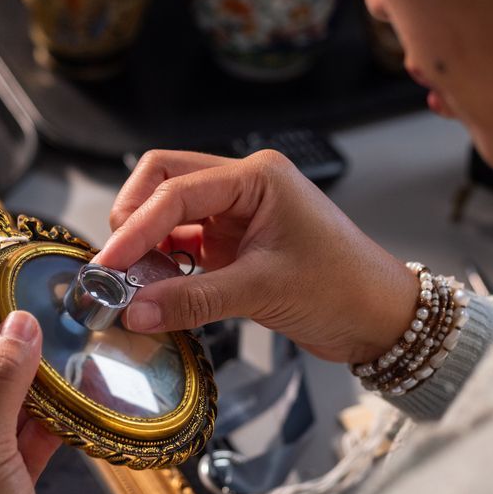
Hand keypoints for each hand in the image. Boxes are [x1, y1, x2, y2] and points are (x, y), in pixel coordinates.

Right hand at [96, 150, 417, 363]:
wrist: (383, 317)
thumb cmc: (344, 288)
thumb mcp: (263, 292)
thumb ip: (193, 300)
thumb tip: (134, 310)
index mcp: (257, 176)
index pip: (176, 190)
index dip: (135, 227)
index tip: (109, 264)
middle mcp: (244, 185)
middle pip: (163, 181)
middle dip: (133, 219)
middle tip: (115, 264)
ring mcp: (237, 212)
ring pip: (169, 210)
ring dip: (146, 242)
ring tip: (133, 282)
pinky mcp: (234, 241)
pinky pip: (183, 241)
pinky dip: (163, 261)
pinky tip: (154, 288)